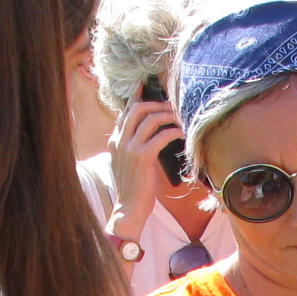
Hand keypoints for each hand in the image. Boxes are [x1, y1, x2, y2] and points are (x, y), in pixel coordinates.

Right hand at [108, 95, 187, 238]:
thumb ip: (134, 147)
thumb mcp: (129, 163)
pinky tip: (181, 133)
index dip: (136, 98)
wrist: (128, 208)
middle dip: (156, 104)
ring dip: (167, 116)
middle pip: (137, 109)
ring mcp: (129, 148)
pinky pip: (160, 136)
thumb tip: (151, 135)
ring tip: (179, 118)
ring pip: (150, 119)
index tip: (145, 86)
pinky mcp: (142, 157)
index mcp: (115, 141)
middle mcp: (120, 141)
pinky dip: (173, 131)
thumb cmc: (133, 188)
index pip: (125, 112)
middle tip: (171, 107)